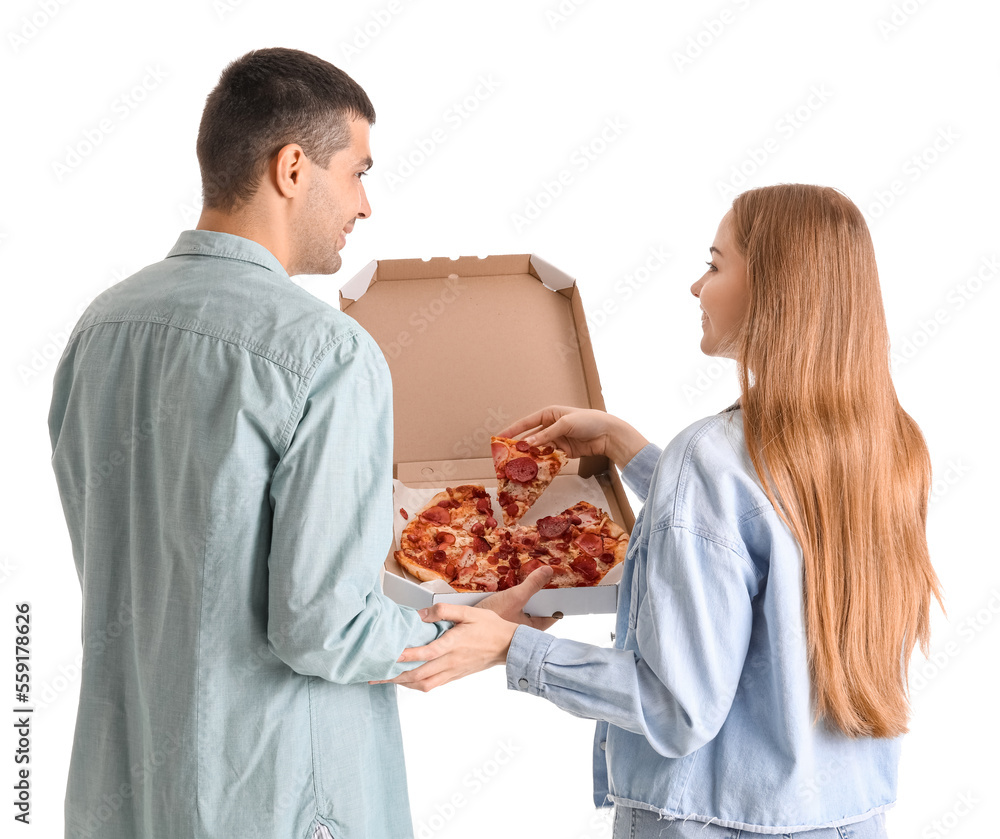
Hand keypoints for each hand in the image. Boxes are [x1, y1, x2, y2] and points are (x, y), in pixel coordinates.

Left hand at [372, 566, 553, 691]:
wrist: (509, 646)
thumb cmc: (490, 627)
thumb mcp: (469, 612)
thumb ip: (444, 611)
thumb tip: (422, 615)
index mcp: (453, 644)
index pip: (424, 653)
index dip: (404, 656)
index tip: (386, 656)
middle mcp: (450, 661)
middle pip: (418, 674)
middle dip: (394, 676)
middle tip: (374, 674)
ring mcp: (452, 672)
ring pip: (423, 684)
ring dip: (403, 683)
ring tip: (385, 679)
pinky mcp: (455, 676)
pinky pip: (432, 685)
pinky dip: (416, 685)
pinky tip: (407, 680)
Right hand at [476, 565, 557, 630]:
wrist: (463, 627)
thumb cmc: (492, 620)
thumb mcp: (515, 598)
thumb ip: (532, 585)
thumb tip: (548, 571)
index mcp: (531, 627)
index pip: (551, 616)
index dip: (557, 603)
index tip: (563, 590)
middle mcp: (521, 627)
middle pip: (536, 609)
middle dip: (538, 594)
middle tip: (543, 577)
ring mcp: (509, 623)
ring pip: (521, 607)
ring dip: (522, 594)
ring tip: (525, 577)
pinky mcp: (497, 619)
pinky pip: (508, 605)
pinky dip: (509, 596)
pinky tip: (506, 585)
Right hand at [498, 405, 648, 467]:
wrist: (608, 434)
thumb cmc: (588, 421)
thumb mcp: (565, 424)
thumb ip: (546, 435)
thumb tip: (527, 443)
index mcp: (549, 414)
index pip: (526, 422)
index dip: (512, 430)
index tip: (499, 438)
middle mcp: (551, 426)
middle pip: (530, 437)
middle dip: (519, 446)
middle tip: (506, 456)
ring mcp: (557, 439)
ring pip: (538, 449)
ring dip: (530, 457)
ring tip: (518, 466)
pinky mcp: (564, 451)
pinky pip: (549, 457)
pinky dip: (542, 462)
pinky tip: (534, 469)